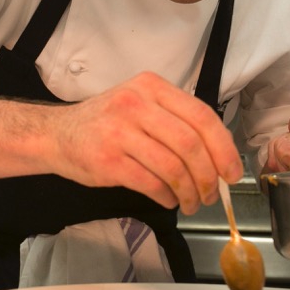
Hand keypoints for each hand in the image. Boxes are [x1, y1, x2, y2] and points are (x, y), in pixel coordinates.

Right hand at [49, 72, 242, 214]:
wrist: (57, 135)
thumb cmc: (105, 123)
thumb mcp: (140, 103)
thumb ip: (175, 121)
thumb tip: (217, 158)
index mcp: (151, 87)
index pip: (202, 116)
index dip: (224, 148)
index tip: (232, 172)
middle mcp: (136, 104)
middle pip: (190, 144)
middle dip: (208, 176)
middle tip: (212, 194)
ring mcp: (119, 132)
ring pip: (173, 167)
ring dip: (189, 192)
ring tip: (191, 202)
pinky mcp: (108, 160)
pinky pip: (151, 183)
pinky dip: (167, 197)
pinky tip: (169, 200)